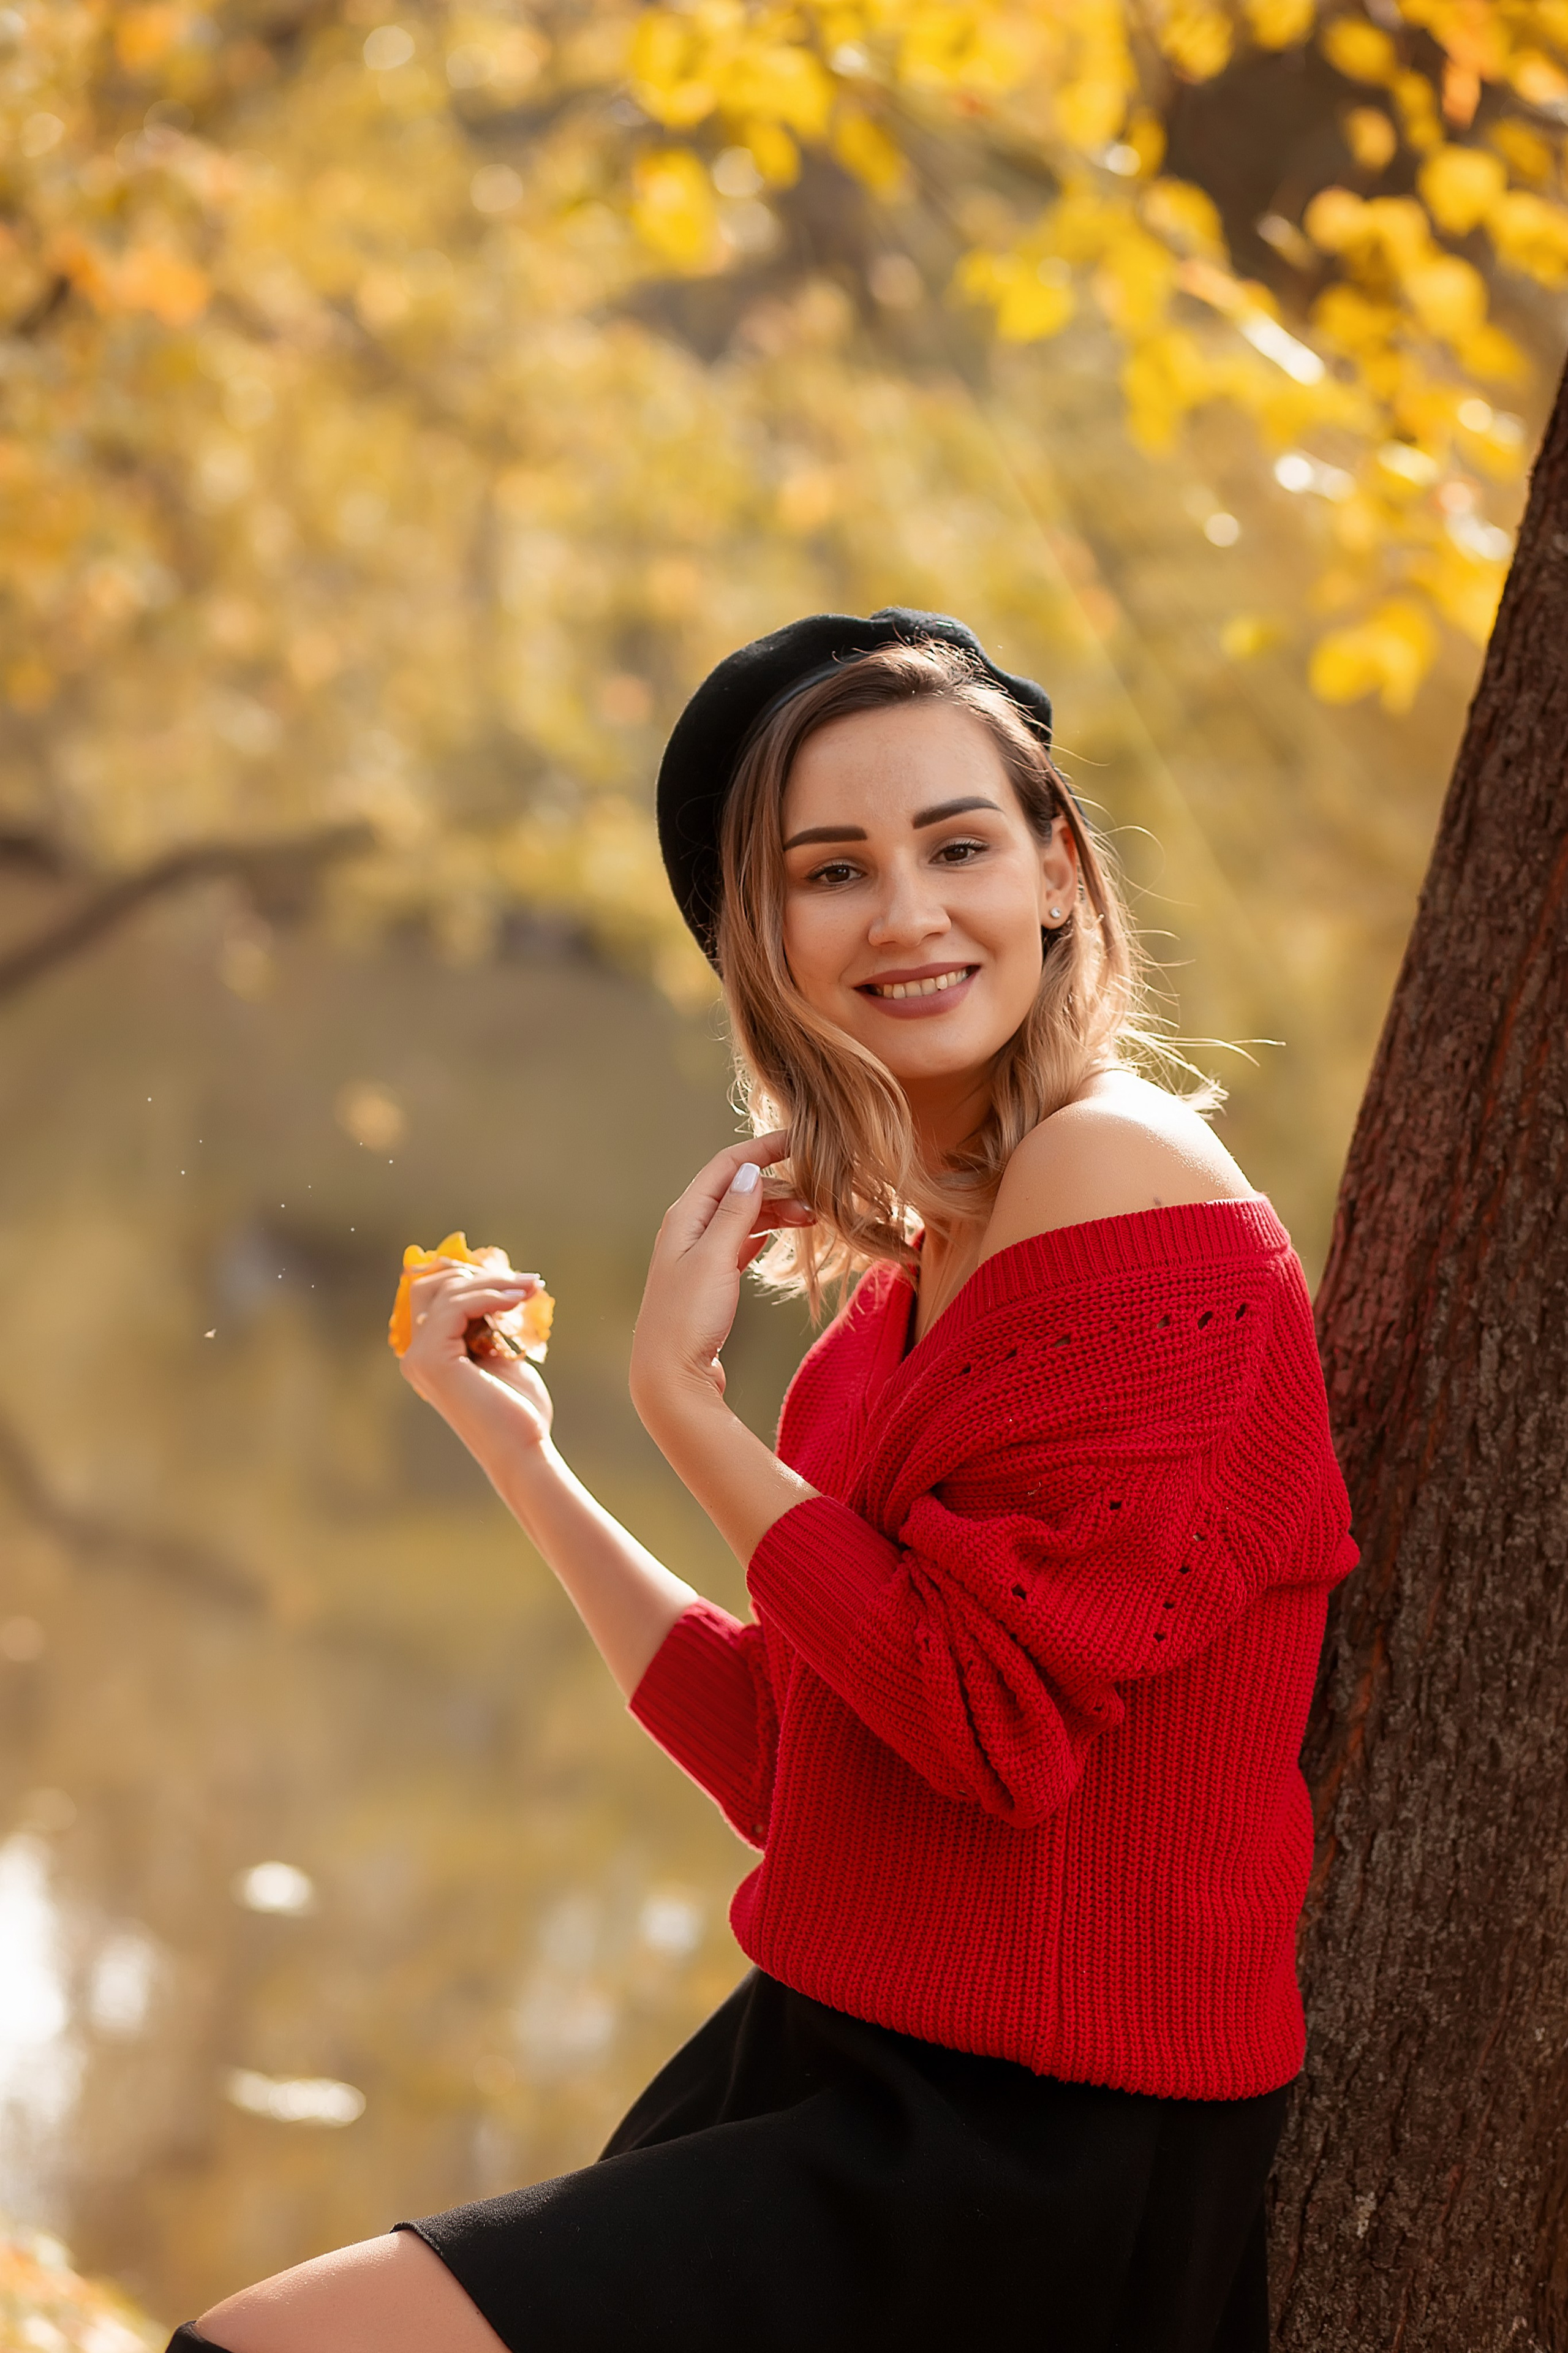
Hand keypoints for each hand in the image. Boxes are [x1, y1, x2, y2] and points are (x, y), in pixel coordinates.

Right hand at [398, 1256, 553, 1456]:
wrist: (523, 1449)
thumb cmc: (518, 1410)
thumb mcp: (501, 1354)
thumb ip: (488, 1323)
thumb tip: (496, 1282)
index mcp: (428, 1355)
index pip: (434, 1296)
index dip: (470, 1277)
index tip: (515, 1277)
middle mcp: (415, 1356)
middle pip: (432, 1287)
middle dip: (480, 1274)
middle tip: (525, 1280)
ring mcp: (419, 1358)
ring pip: (448, 1293)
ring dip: (496, 1282)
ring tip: (532, 1287)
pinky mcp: (432, 1360)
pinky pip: (457, 1306)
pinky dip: (491, 1296)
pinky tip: (520, 1300)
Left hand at [629, 1134, 811, 1436]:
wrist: (669, 1377)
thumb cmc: (688, 1317)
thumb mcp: (714, 1258)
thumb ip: (734, 1213)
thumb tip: (751, 1170)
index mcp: (685, 1216)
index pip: (727, 1165)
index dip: (764, 1149)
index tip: (801, 1140)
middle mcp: (687, 1229)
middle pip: (737, 1189)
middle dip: (778, 1186)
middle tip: (818, 1201)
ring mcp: (697, 1254)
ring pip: (742, 1216)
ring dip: (775, 1212)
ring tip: (811, 1220)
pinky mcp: (708, 1280)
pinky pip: (740, 1242)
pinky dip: (764, 1233)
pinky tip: (782, 1234)